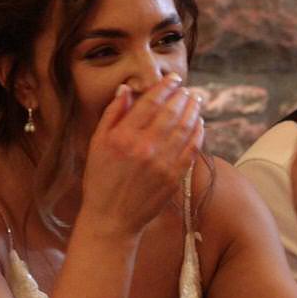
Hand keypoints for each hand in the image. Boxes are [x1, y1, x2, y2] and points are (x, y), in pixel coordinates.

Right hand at [77, 73, 203, 240]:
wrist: (112, 218)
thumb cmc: (100, 180)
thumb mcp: (97, 144)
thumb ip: (112, 114)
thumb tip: (126, 89)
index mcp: (124, 137)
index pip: (151, 102)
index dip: (165, 87)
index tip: (173, 79)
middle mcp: (145, 148)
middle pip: (172, 112)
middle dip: (182, 96)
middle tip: (187, 89)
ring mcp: (162, 163)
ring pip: (185, 128)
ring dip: (193, 111)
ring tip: (196, 101)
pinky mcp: (174, 177)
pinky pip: (192, 149)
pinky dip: (198, 133)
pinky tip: (199, 124)